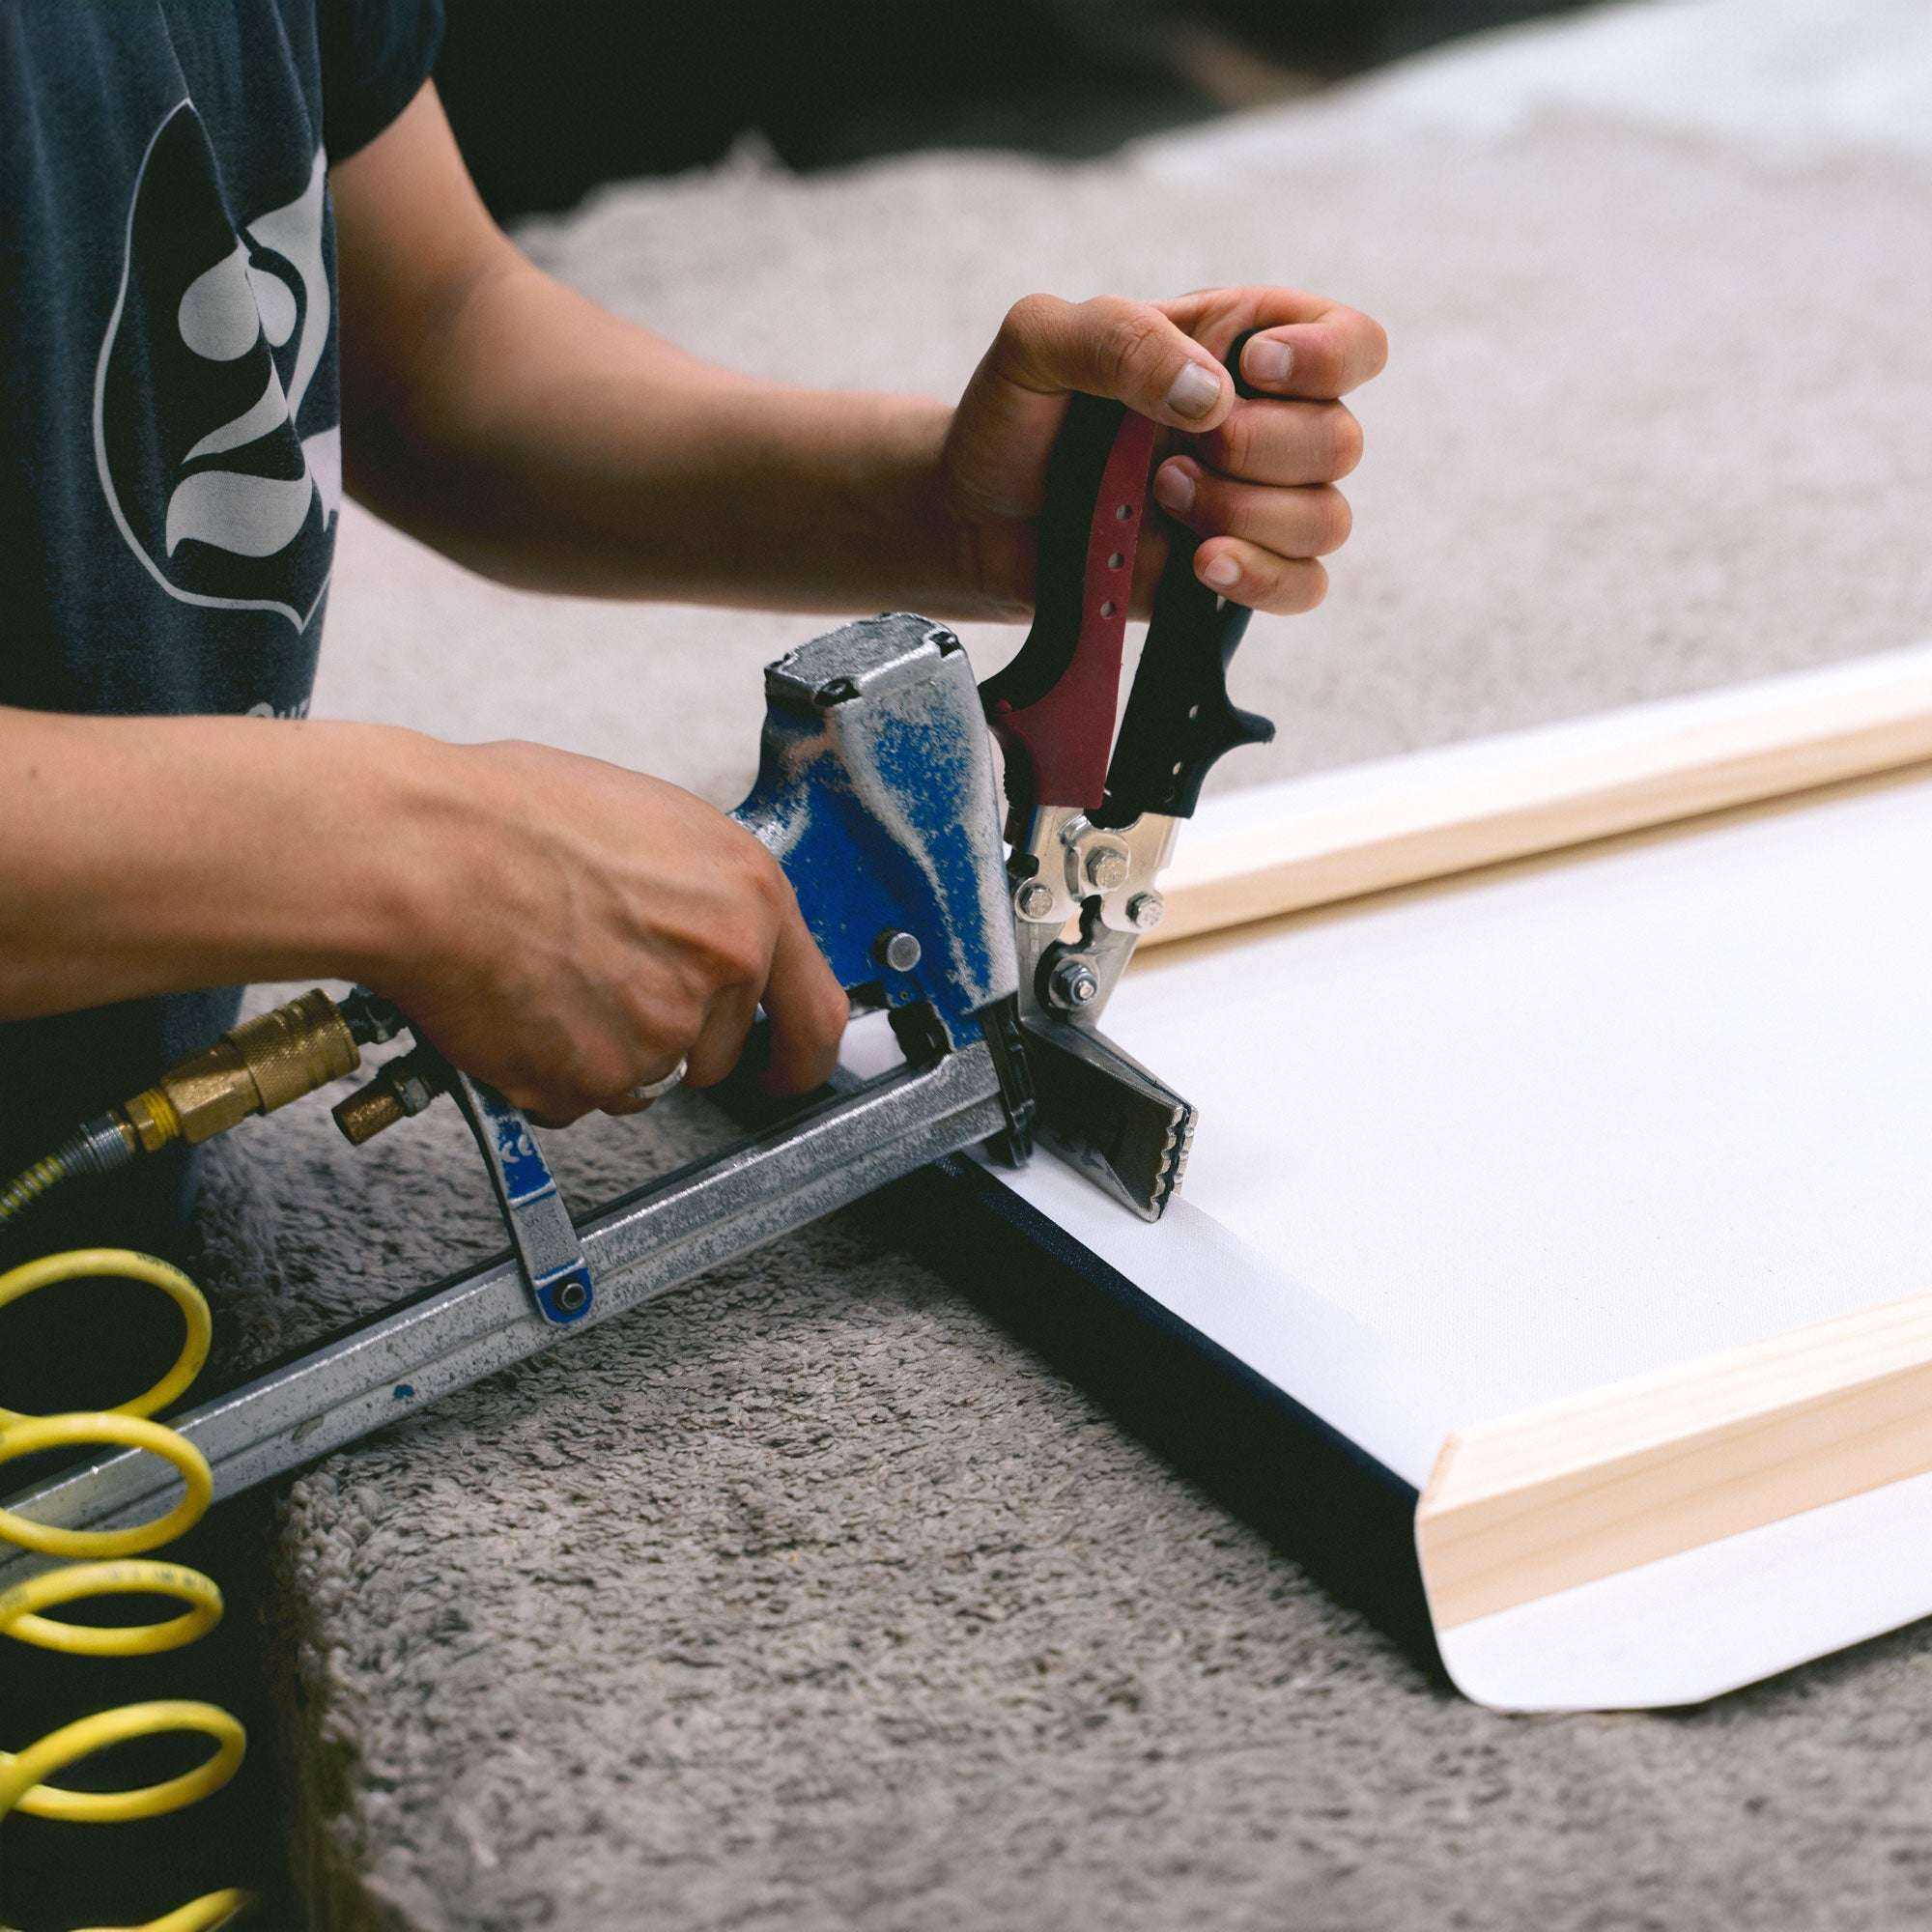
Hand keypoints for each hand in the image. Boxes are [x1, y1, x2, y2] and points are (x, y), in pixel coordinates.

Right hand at [376, 740, 849, 1126]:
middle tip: (599, 985)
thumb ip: (703, 894)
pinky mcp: (593, 1079)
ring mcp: (659, 1033)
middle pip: (715, 1051)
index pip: (816, 1013)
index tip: (785, 1072)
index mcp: (748, 898)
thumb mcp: (651, 824)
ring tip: (545, 976)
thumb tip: (710, 927)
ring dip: (601, 1051)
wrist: (424, 854)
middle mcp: (720, 970)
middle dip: (666, 1035)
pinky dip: (544, 1071)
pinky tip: (515, 1005)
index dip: (801, 1056)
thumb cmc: (510, 818)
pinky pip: (577, 1099)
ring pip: (643, 1076)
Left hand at [940, 285, 1387, 617]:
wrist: (975, 514)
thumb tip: (1212, 395)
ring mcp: (1255, 505)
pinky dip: (1260, 579)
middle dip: (1258, 450)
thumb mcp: (1041, 342)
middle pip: (1342, 440)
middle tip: (1165, 458)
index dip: (1326, 358)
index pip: (1353, 343)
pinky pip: (1303, 587)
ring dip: (1244, 514)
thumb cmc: (1014, 417)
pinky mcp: (1235, 575)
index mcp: (1241, 346)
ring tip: (1159, 500)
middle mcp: (1266, 423)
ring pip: (1327, 520)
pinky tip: (1200, 565)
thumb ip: (1121, 338)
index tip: (1253, 372)